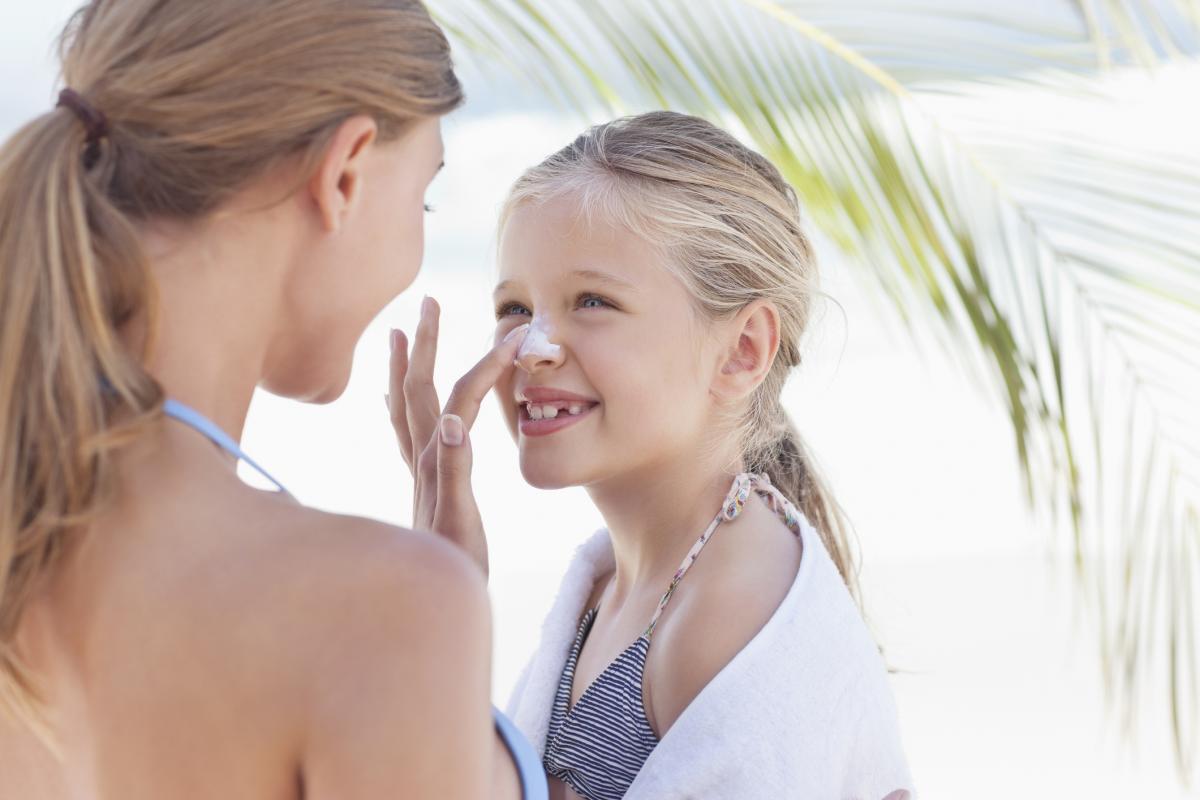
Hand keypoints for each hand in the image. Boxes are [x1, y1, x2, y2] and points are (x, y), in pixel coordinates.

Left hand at [387, 296, 528, 576]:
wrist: (430, 604)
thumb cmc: (453, 568)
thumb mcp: (459, 523)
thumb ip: (454, 471)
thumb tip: (453, 420)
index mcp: (436, 461)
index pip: (461, 396)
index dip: (488, 363)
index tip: (515, 334)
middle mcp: (420, 460)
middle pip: (416, 388)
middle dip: (425, 342)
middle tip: (429, 302)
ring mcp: (417, 471)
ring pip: (403, 406)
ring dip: (404, 365)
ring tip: (399, 334)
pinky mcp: (421, 485)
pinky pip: (403, 432)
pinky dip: (401, 405)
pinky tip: (397, 401)